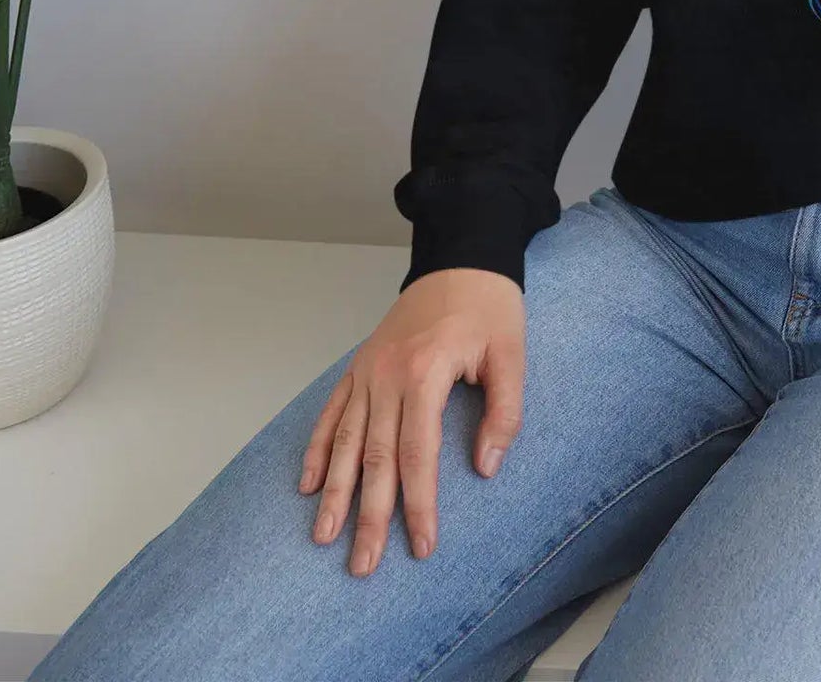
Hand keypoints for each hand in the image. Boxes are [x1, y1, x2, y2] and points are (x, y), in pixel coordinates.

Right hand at [299, 267, 523, 576]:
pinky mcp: (359, 366)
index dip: (419, 504)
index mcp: (426, 373)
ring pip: (344, 441)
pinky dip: (317, 449)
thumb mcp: (512, 354)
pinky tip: (308, 484)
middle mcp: (387, 375)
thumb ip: (504, 412)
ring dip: (334, 492)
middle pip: (374, 457)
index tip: (421, 546)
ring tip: (324, 538)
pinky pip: (331, 412)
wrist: (461, 257)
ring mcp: (368, 370)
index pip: (418, 454)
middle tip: (362, 565)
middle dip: (368, 515)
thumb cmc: (490, 306)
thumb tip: (486, 468)